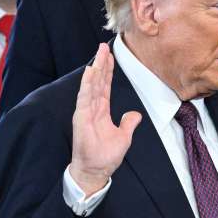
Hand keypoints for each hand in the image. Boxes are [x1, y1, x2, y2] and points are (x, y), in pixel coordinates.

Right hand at [69, 43, 140, 195]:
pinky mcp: (82, 118)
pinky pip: (85, 97)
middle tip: (104, 46)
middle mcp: (92, 108)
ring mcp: (86, 112)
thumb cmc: (105, 156)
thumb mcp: (123, 137)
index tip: (110, 56)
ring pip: (92, 85)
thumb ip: (128, 123)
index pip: (105, 86)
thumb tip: (135, 115)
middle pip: (98, 81)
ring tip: (100, 53)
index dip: (108, 71)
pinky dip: (88, 84)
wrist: (95, 171)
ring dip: (96, 69)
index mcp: (101, 111)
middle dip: (102, 63)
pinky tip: (92, 72)